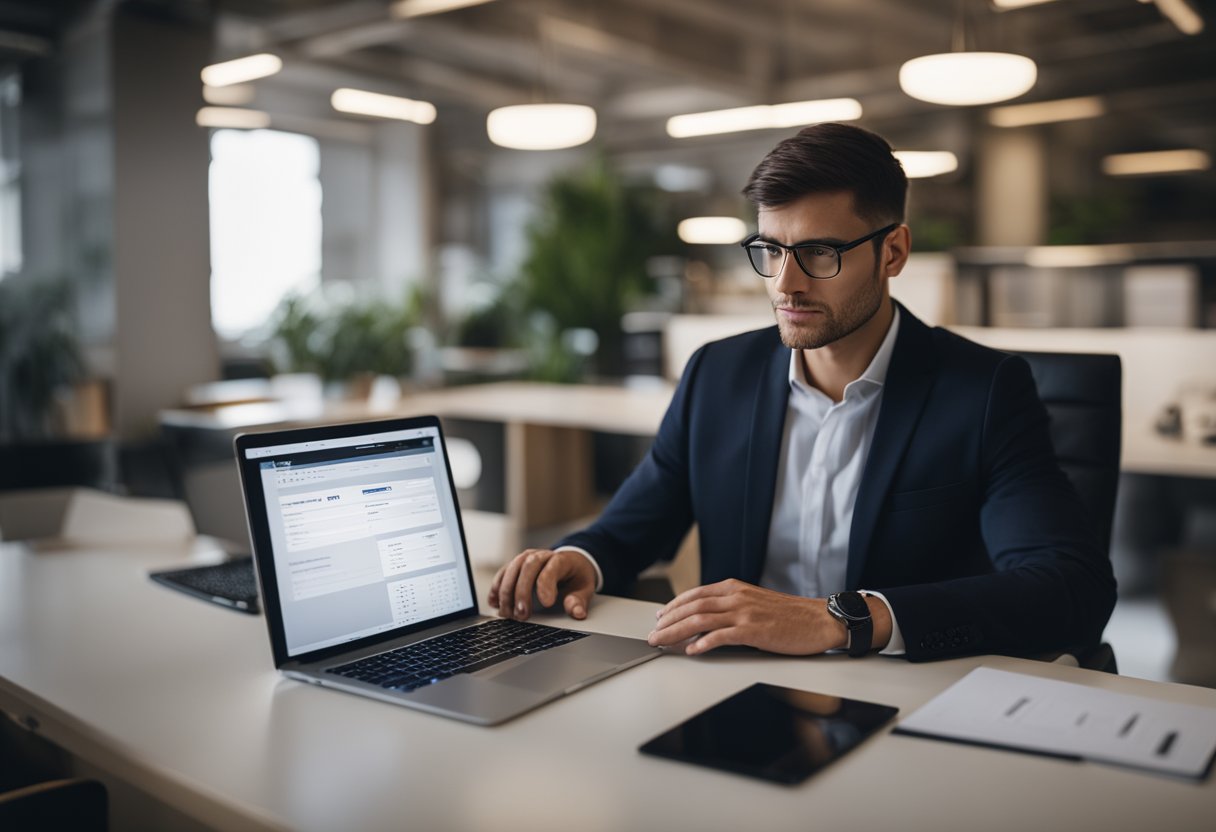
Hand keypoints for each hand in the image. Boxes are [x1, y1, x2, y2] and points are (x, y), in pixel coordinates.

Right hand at [488, 548, 596, 621]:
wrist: (570, 562)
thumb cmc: (576, 576)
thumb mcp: (585, 587)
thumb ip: (580, 600)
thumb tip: (577, 613)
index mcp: (562, 559)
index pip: (552, 568)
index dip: (546, 586)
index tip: (546, 604)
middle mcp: (541, 555)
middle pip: (528, 567)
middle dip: (522, 592)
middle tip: (522, 615)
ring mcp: (526, 558)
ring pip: (512, 569)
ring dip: (506, 592)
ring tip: (508, 614)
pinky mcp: (516, 565)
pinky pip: (503, 573)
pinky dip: (497, 588)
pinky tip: (495, 603)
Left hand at [648, 579, 848, 655]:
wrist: (819, 620)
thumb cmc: (790, 615)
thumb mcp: (755, 602)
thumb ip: (731, 606)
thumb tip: (706, 619)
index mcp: (734, 588)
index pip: (695, 594)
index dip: (673, 606)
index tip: (660, 616)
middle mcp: (736, 597)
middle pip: (692, 607)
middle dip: (668, 621)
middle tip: (653, 634)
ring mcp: (744, 613)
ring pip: (700, 620)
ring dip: (676, 632)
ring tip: (662, 642)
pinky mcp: (754, 631)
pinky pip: (721, 636)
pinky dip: (703, 643)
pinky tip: (692, 651)